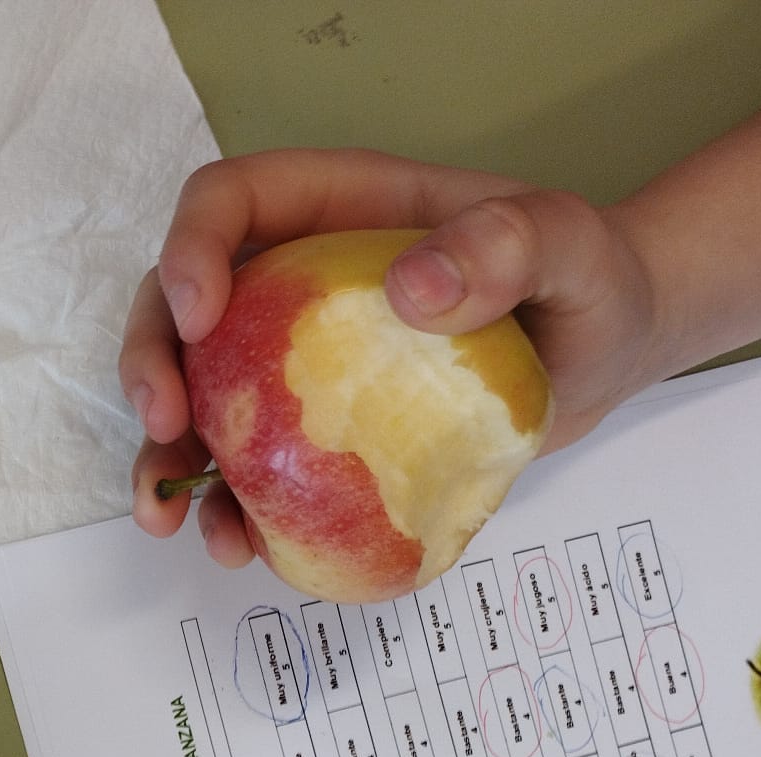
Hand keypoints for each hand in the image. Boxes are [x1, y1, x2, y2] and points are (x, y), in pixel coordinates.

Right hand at [119, 149, 669, 569]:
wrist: (609, 348)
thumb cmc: (585, 277)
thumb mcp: (567, 244)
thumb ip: (506, 245)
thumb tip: (413, 291)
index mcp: (339, 213)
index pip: (231, 204)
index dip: (193, 250)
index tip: (202, 317)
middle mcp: (300, 285)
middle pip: (183, 306)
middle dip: (151, 364)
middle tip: (164, 424)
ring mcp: (303, 365)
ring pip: (202, 398)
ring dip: (166, 458)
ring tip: (169, 516)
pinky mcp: (324, 436)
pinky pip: (257, 470)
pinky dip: (234, 512)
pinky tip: (241, 548)